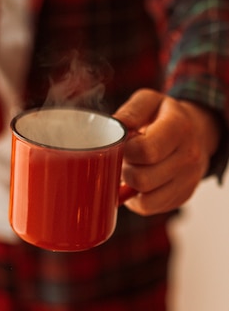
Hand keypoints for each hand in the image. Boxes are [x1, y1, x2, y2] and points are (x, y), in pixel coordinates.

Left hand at [113, 89, 220, 214]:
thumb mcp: (149, 102)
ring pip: (145, 199)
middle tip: (125, 159)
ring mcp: (188, 180)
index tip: (122, 145)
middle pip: (142, 179)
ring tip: (131, 169)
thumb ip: (130, 111)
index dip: (125, 151)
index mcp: (179, 128)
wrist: (195, 133)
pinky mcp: (182, 197)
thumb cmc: (163, 117)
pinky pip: (149, 208)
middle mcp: (189, 156)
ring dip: (130, 186)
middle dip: (125, 170)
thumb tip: (114, 127)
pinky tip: (137, 183)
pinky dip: (136, 199)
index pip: (145, 151)